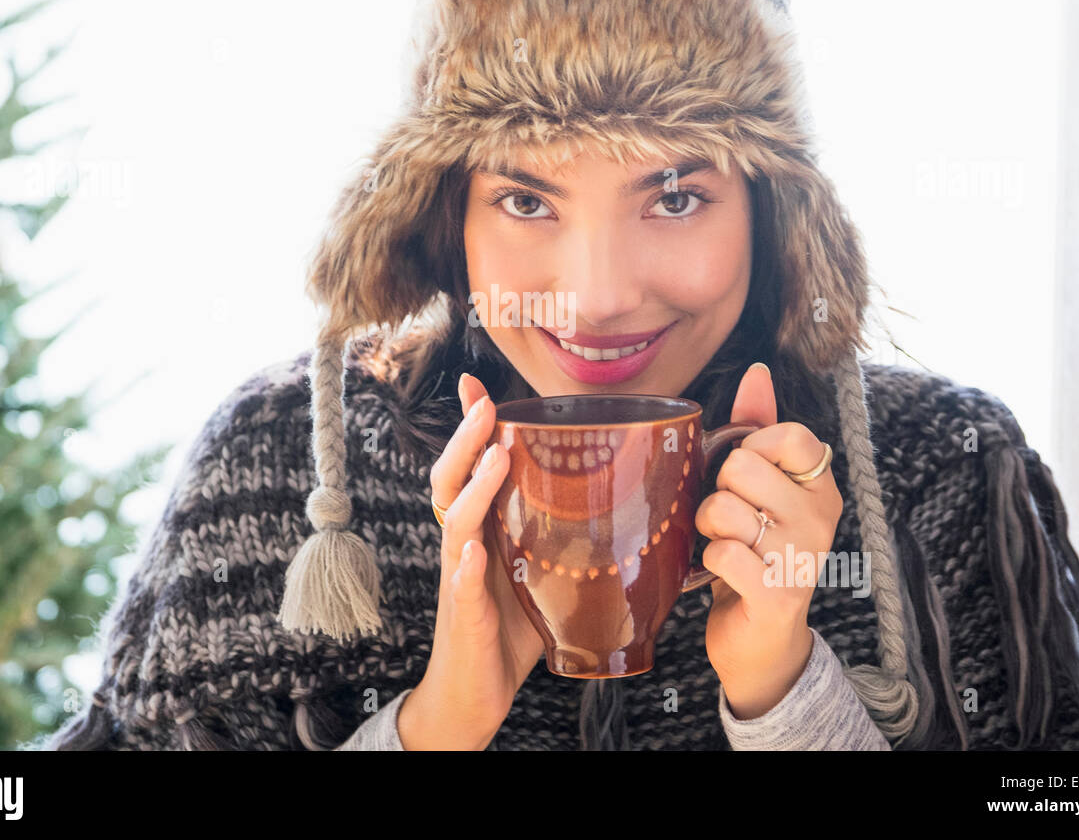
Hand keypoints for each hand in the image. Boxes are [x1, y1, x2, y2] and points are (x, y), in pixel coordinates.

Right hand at [399, 373, 546, 749]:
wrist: (477, 694)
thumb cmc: (510, 630)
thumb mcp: (541, 574)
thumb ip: (567, 541)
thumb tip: (628, 511)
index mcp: (482, 530)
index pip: (469, 467)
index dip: (469, 427)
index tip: (475, 384)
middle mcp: (463, 545)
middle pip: (450, 480)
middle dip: (465, 440)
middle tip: (485, 405)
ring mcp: (458, 579)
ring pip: (454, 522)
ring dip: (474, 488)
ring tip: (495, 458)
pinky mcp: (466, 617)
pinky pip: (459, 587)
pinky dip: (463, 567)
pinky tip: (470, 552)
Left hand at [695, 362, 843, 718]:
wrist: (760, 638)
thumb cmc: (755, 550)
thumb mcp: (761, 487)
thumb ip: (759, 427)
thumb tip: (758, 371)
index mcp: (820, 487)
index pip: (789, 434)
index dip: (750, 446)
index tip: (745, 476)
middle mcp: (821, 518)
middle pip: (742, 467)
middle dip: (716, 491)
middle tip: (728, 519)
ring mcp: (802, 557)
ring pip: (723, 508)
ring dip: (707, 527)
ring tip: (723, 544)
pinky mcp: (777, 594)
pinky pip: (721, 552)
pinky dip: (707, 561)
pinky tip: (723, 573)